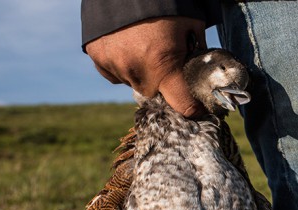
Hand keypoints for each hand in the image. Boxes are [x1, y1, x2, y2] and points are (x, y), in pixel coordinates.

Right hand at [85, 16, 206, 116]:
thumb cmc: (165, 2)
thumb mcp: (191, 25)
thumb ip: (196, 53)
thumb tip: (201, 72)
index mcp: (163, 64)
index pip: (182, 104)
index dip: (192, 108)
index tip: (197, 110)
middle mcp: (136, 69)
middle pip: (152, 93)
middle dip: (160, 82)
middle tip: (163, 60)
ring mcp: (114, 63)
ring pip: (132, 82)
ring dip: (140, 72)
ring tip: (143, 47)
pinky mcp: (97, 55)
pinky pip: (113, 73)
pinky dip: (121, 65)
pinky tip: (126, 46)